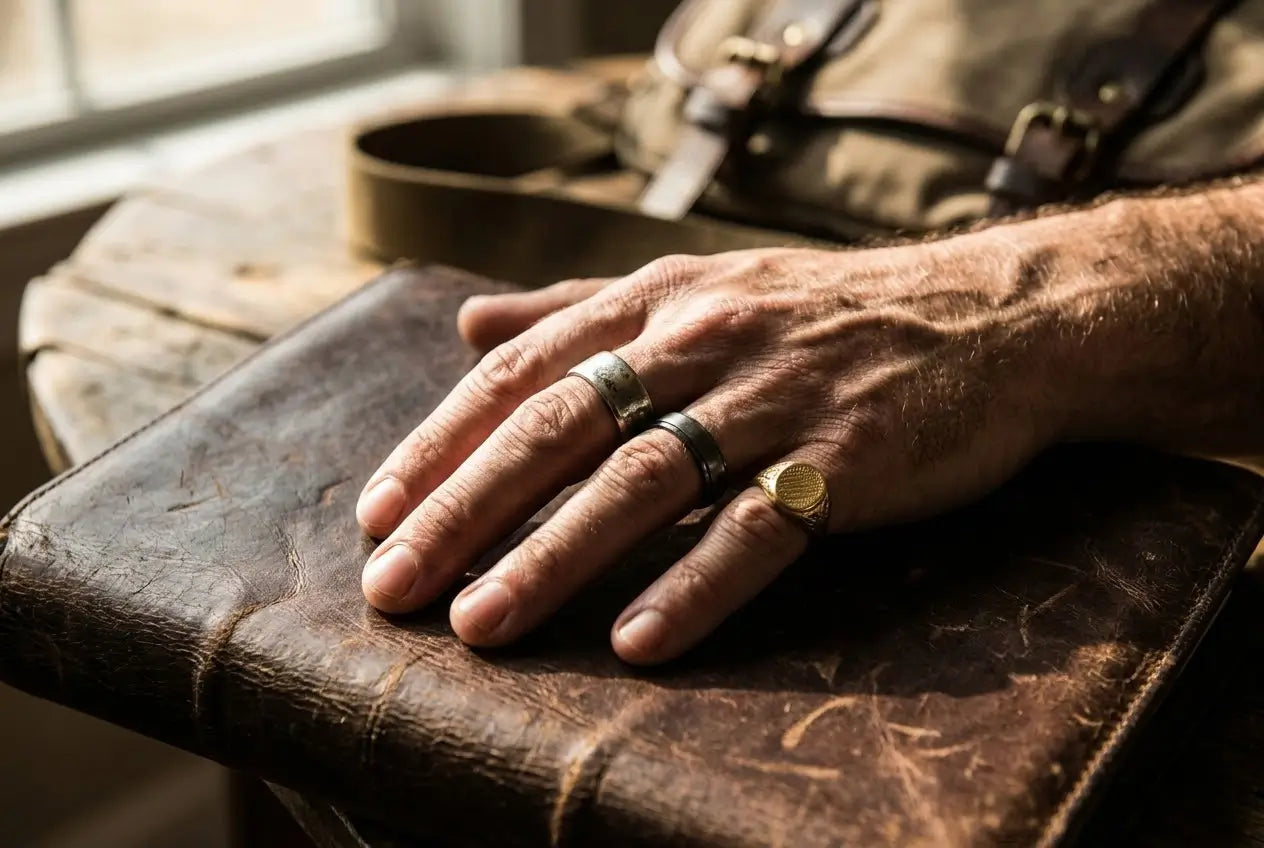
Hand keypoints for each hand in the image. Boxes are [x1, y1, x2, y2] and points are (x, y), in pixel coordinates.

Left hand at [356, 237, 1076, 663]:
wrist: (992, 316)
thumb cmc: (828, 315)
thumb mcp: (698, 288)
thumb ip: (580, 307)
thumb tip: (471, 323)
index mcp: (657, 304)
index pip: (521, 375)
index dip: (440, 446)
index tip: (377, 515)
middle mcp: (703, 341)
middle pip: (559, 429)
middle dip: (464, 512)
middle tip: (393, 586)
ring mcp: (776, 399)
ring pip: (642, 481)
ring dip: (554, 558)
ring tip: (482, 627)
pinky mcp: (846, 458)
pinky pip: (760, 529)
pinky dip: (696, 586)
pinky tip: (639, 643)